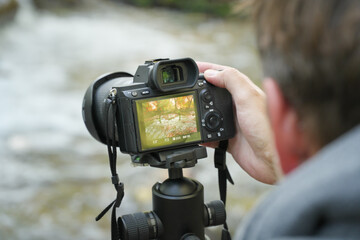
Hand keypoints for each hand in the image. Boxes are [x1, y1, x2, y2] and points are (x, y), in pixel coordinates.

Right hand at [197, 62, 280, 183]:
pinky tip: (195, 132)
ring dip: (200, 109)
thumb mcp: (248, 99)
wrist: (265, 161)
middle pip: (216, 91)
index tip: (195, 67)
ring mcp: (233, 121)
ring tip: (189, 106)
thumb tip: (212, 73)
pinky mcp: (227, 136)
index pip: (225, 74)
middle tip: (187, 85)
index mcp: (245, 92)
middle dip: (201, 87)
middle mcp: (239, 105)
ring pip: (211, 111)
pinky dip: (201, 132)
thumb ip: (232, 82)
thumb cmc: (264, 130)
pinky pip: (210, 132)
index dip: (210, 69)